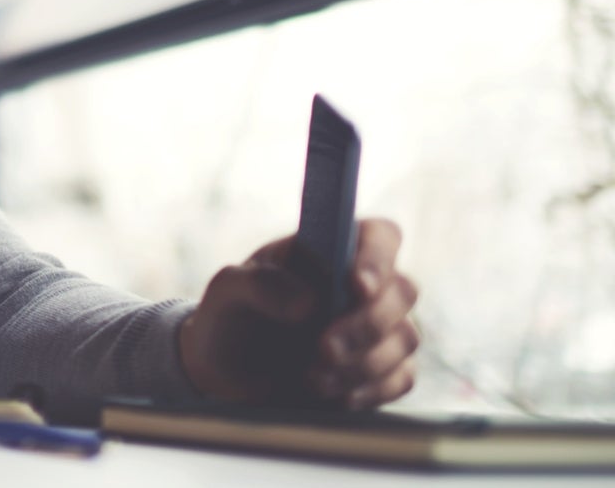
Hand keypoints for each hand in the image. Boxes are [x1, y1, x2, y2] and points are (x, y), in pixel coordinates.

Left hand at [178, 218, 419, 408]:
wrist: (227, 374)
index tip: (354, 284)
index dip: (377, 257)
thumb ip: (259, 284)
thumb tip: (309, 302)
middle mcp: (364, 284)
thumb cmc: (232, 316)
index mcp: (331, 248)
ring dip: (362, 362)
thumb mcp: (227, 290)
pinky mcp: (384, 370)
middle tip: (323, 349)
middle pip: (403, 291)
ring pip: (405, 337)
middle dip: (366, 323)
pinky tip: (335, 395)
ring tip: (311, 378)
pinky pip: (401, 378)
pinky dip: (370, 389)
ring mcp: (380, 327)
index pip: (380, 236)